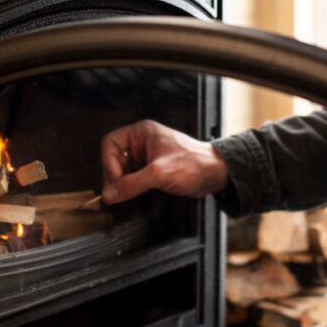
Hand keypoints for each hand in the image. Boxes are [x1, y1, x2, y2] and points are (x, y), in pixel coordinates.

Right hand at [100, 119, 228, 203]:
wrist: (216, 174)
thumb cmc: (195, 164)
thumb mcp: (159, 174)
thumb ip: (132, 184)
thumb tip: (110, 193)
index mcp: (141, 132)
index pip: (110, 143)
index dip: (109, 163)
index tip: (115, 181)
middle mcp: (141, 142)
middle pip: (113, 158)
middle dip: (114, 176)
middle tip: (116, 192)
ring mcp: (146, 156)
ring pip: (121, 170)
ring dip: (122, 183)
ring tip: (127, 194)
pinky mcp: (151, 170)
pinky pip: (132, 178)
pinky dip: (130, 187)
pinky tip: (134, 194)